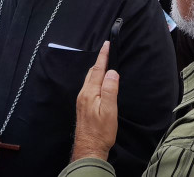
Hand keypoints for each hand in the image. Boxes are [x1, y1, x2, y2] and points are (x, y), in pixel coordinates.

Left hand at [71, 42, 118, 161]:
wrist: (89, 148)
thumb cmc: (101, 132)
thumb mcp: (109, 110)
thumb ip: (110, 90)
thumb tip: (112, 72)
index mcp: (89, 93)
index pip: (97, 70)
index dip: (103, 56)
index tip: (107, 44)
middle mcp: (83, 94)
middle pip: (91, 73)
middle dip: (99, 61)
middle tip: (107, 50)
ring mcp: (82, 100)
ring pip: (89, 79)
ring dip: (97, 69)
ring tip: (104, 62)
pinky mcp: (83, 106)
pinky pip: (89, 86)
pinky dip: (95, 79)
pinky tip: (99, 81)